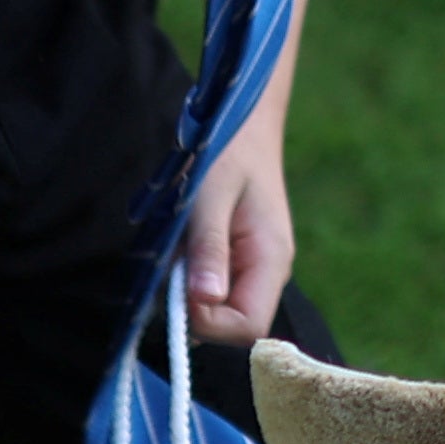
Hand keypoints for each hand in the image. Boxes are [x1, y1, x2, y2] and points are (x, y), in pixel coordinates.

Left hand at [174, 120, 296, 342]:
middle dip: (195, 307)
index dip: (208, 321)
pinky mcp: (239, 259)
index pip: (247, 327)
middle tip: (172, 263)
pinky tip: (182, 245)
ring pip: (219, 309)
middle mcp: (268, 272)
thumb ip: (208, 249)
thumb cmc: (226, 150)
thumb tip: (203, 302)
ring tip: (178, 247)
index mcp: (271, 259)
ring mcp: (255, 267)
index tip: (177, 288)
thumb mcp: (209, 197)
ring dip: (188, 291)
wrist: (242, 116)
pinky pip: (213, 289)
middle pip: (233, 325)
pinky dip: (189, 277)